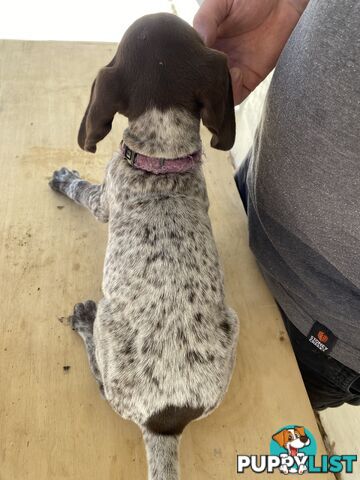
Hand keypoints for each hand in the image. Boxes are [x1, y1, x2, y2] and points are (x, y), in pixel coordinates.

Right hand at [194, 0, 308, 103]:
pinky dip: (232, 92)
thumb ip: (205, 20)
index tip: (190, 67)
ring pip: (216, 94)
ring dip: (216, 90)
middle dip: (201, 85)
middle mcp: (216, 61)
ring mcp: (232, 72)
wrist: (282, 0)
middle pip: (202, 84)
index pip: (191, 65)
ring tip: (222, 73)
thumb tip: (198, 41)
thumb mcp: (220, 2)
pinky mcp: (249, 79)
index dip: (189, 70)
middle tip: (204, 76)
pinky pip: (236, 96)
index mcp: (204, 44)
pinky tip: (236, 73)